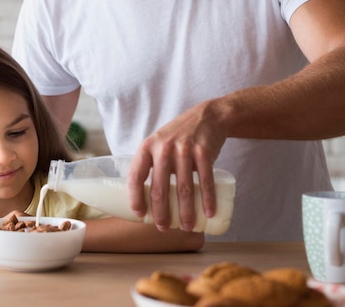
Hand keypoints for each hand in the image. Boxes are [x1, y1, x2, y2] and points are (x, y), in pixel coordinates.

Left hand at [126, 101, 225, 231]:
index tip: (139, 214)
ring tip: (186, 227)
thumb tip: (145, 197)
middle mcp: (163, 148)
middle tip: (164, 228)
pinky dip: (207, 199)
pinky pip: (205, 180)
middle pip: (159, 188)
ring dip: (185, 212)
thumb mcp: (158, 144)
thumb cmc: (179, 136)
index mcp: (147, 147)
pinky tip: (208, 212)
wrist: (207, 116)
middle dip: (161, 213)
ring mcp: (184, 150)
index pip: (135, 176)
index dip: (135, 198)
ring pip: (183, 188)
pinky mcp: (204, 152)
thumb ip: (151, 164)